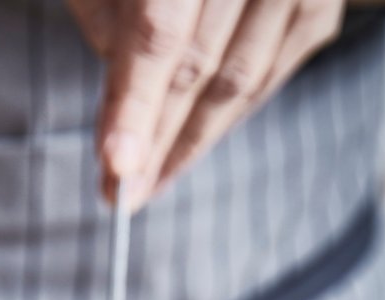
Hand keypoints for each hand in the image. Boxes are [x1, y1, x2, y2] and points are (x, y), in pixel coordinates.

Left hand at [74, 0, 344, 201]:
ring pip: (247, 79)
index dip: (134, 103)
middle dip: (157, 141)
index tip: (114, 168)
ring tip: (150, 180)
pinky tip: (195, 137)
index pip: (161, 30)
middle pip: (206, 66)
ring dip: (194, 141)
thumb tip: (119, 112)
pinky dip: (235, 109)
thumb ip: (107, 15)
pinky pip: (277, 67)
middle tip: (120, 196)